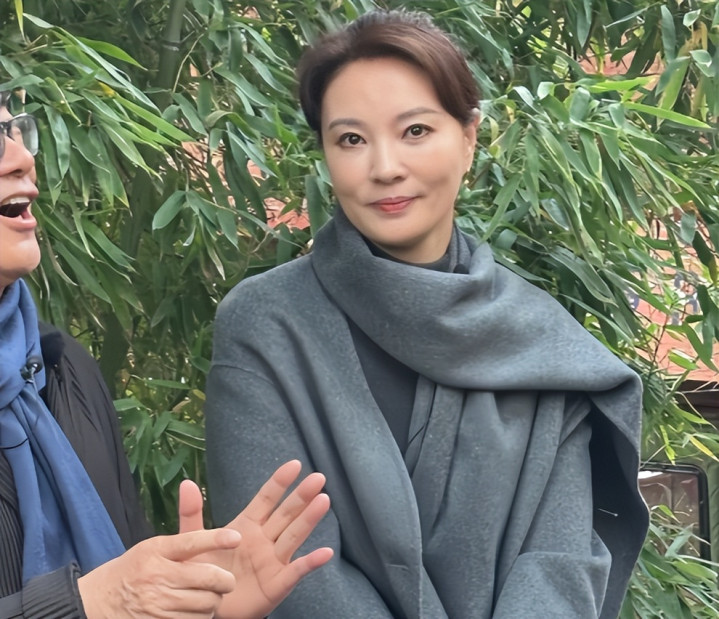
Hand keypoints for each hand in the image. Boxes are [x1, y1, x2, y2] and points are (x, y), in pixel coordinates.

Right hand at [77, 528, 240, 617]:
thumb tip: (218, 539)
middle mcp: (157, 577)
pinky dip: (201, 618)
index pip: (191, 543)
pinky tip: (194, 612)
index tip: (236, 537)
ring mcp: (158, 605)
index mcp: (155, 552)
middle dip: (224, 581)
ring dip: (213, 602)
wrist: (97, 604)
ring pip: (206, 605)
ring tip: (207, 598)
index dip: (216, 539)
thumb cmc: (131, 572)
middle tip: (225, 582)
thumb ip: (180, 546)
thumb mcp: (150, 549)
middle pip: (208, 578)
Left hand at [179, 460, 332, 618]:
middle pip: (286, 514)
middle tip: (318, 478)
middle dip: (301, 496)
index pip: (266, 499)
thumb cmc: (202, 572)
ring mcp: (273, 561)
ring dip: (309, 519)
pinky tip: (325, 552)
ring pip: (294, 536)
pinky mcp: (277, 584)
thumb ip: (191, 513)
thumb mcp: (192, 542)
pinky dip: (311, 562)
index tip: (295, 464)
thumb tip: (186, 483)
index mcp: (246, 526)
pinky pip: (296, 571)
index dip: (280, 482)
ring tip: (324, 501)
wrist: (204, 607)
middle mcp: (264, 540)